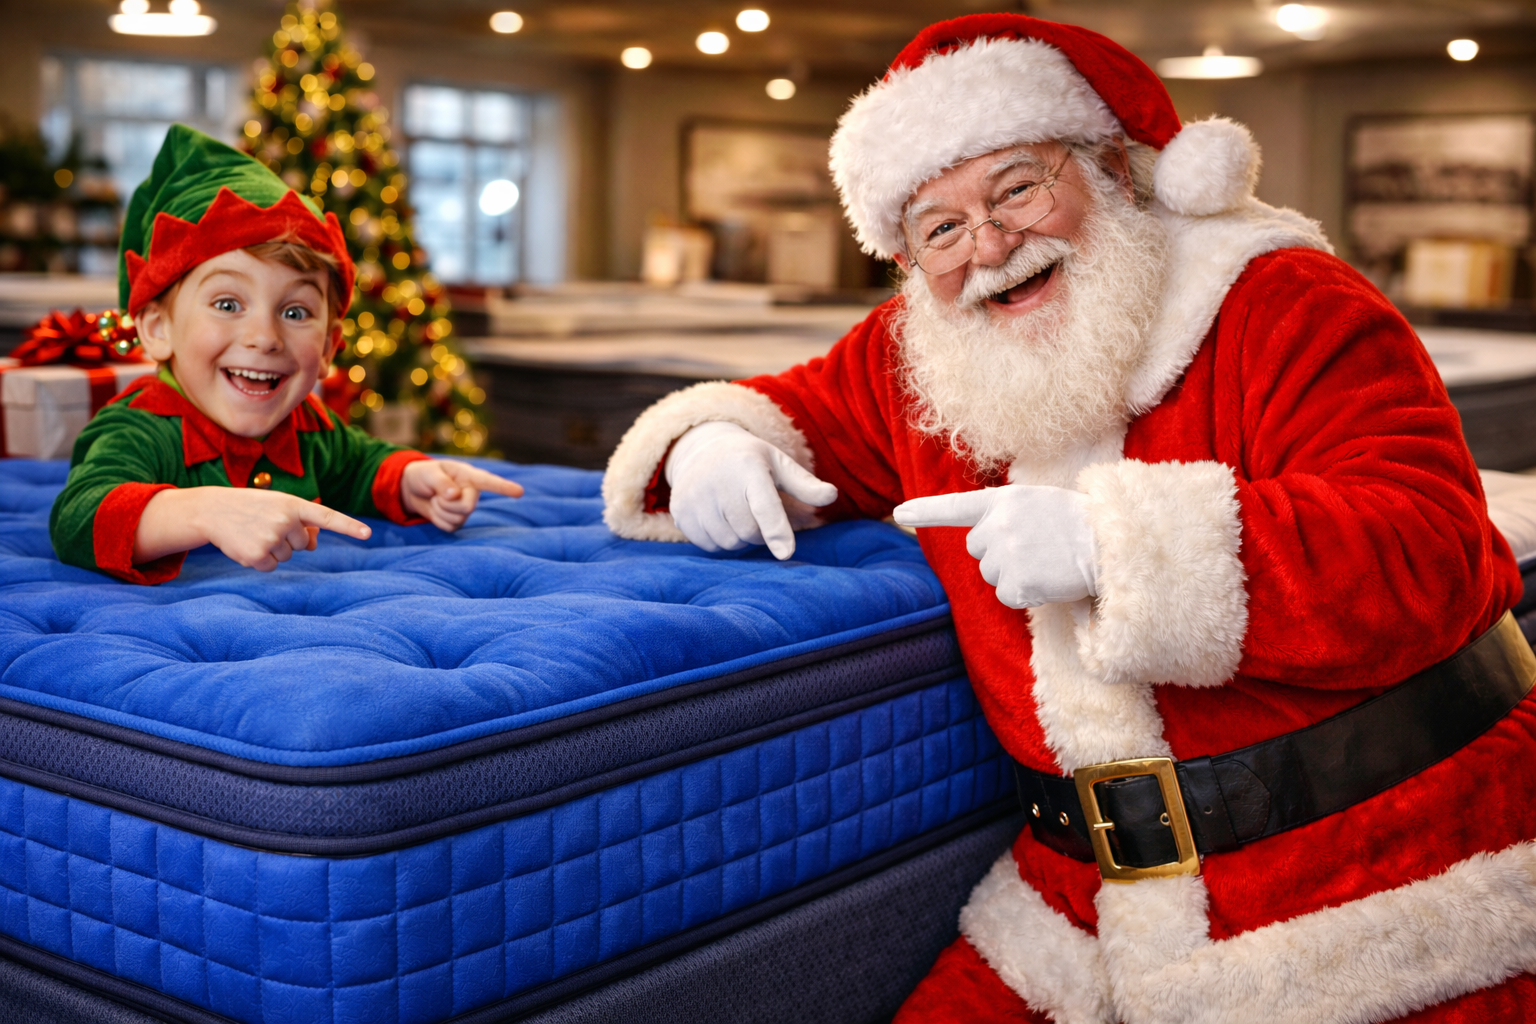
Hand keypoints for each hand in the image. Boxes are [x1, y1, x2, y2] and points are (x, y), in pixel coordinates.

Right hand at [135, 487, 373, 571]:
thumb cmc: (253, 508)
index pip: (327, 517)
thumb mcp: (279, 508)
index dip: (348, 526)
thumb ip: (301, 523)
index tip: (367, 534)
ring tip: (253, 532)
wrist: (212, 509)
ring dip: (272, 548)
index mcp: (293, 504)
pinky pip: (271, 566)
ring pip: (287, 556)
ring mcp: (271, 538)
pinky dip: (260, 560)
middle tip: (265, 525)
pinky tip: (246, 545)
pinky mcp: (256, 555)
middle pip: (302, 544)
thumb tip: (312, 544)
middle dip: (286, 538)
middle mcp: (285, 520)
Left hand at [401, 458, 523, 531]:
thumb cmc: (424, 475)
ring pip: (458, 519)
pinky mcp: (457, 521)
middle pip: (468, 507)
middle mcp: (471, 492)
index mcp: (468, 476)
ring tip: (435, 499)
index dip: (504, 487)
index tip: (520, 492)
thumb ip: (442, 483)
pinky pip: (449, 527)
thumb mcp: (429, 473)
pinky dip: (437, 520)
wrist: (412, 488)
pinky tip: (436, 509)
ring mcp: (466, 508)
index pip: (488, 482)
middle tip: (437, 496)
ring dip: (440, 511)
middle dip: (447, 504)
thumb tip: (455, 495)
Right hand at [665, 421, 837, 559]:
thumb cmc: (749, 461)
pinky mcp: (680, 511)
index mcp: (748, 467)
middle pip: (748, 532)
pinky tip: (718, 518)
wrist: (701, 449)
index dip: (776, 531)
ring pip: (728, 542)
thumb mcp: (778, 464)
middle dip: (758, 531)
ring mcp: (695, 496)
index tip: (786, 553)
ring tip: (736, 513)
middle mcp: (718, 480)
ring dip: (739, 537)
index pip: (764, 505)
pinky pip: (708, 545)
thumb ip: (804, 484)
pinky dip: (718, 540)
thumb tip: (832, 496)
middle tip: (754, 511)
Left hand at [894, 484, 1098, 607]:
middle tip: (1037, 550)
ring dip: (1014, 575)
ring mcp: (1005, 554)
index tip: (898, 513)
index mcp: (1005, 500)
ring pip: (991, 575)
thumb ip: (1008, 515)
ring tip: (1048, 563)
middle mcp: (998, 524)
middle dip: (999, 554)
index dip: (925, 511)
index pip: (957, 505)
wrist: (1113, 544)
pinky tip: (1049, 580)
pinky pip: (1007, 596)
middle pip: (977, 550)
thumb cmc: (1083, 524)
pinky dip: (1026, 594)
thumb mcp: (1041, 502)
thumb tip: (982, 544)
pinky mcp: (1015, 582)